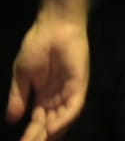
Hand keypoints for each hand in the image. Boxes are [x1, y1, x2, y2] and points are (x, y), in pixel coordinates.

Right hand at [6, 11, 87, 140]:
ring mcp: (69, 91)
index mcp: (44, 97)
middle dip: (41, 137)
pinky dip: (64, 118)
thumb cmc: (37, 46)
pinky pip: (74, 105)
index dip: (31, 134)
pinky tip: (52, 127)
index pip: (38, 122)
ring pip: (63, 118)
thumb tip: (12, 120)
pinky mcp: (79, 83)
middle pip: (51, 124)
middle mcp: (58, 97)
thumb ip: (18, 98)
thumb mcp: (22, 76)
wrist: (52, 26)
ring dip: (51, 132)